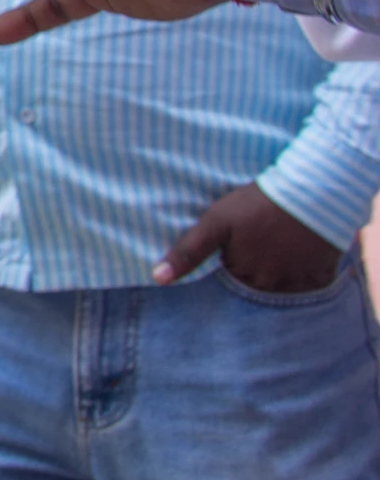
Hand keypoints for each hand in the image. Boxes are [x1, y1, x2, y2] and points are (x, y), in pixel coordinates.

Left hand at [155, 181, 343, 291]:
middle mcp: (269, 286)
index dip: (232, 262)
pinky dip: (304, 275)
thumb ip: (188, 251)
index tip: (238, 246)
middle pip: (256, 287)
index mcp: (242, 275)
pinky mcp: (320, 277)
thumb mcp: (217, 222)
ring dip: (279, 273)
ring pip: (281, 289)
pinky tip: (300, 253)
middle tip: (262, 242)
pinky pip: (309, 287)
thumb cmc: (258, 203)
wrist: (311, 190)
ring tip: (280, 246)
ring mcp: (296, 284)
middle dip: (255, 270)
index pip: (230, 281)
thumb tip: (158, 279)